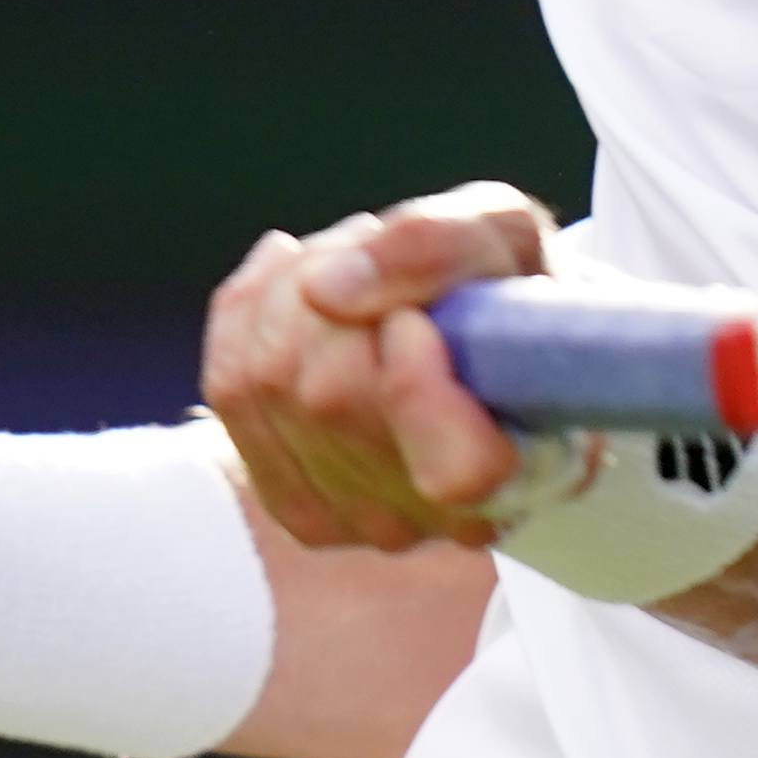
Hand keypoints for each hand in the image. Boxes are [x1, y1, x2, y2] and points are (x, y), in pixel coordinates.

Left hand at [204, 184, 552, 554]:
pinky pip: (228, 388)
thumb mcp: (510, 234)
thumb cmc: (511, 291)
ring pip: (268, 381)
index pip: (458, 471)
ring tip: (354, 269)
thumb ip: (440, 246)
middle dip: (342, 290)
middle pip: (333, 397)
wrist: (488, 344)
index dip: (416, 384)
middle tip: (388, 261)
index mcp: (529, 468)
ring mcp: (360, 522)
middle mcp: (442, 517)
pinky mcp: (294, 502)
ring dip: (295, 289)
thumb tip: (326, 288)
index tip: (416, 319)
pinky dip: (251, 310)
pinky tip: (298, 284)